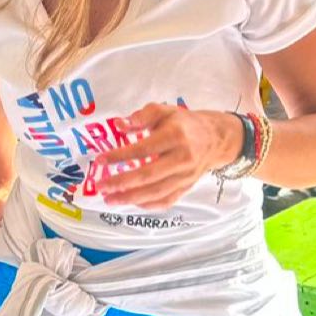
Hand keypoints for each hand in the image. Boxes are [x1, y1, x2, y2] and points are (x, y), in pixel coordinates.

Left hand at [94, 104, 240, 210]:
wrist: (215, 139)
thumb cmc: (184, 123)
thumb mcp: (164, 111)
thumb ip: (142, 116)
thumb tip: (119, 125)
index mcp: (175, 136)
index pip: (144, 149)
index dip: (121, 156)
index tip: (100, 160)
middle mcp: (182, 159)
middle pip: (149, 175)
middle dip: (122, 182)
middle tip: (101, 186)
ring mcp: (186, 176)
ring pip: (157, 192)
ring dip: (131, 198)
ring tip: (110, 199)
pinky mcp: (187, 187)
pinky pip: (167, 200)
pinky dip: (148, 205)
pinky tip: (130, 203)